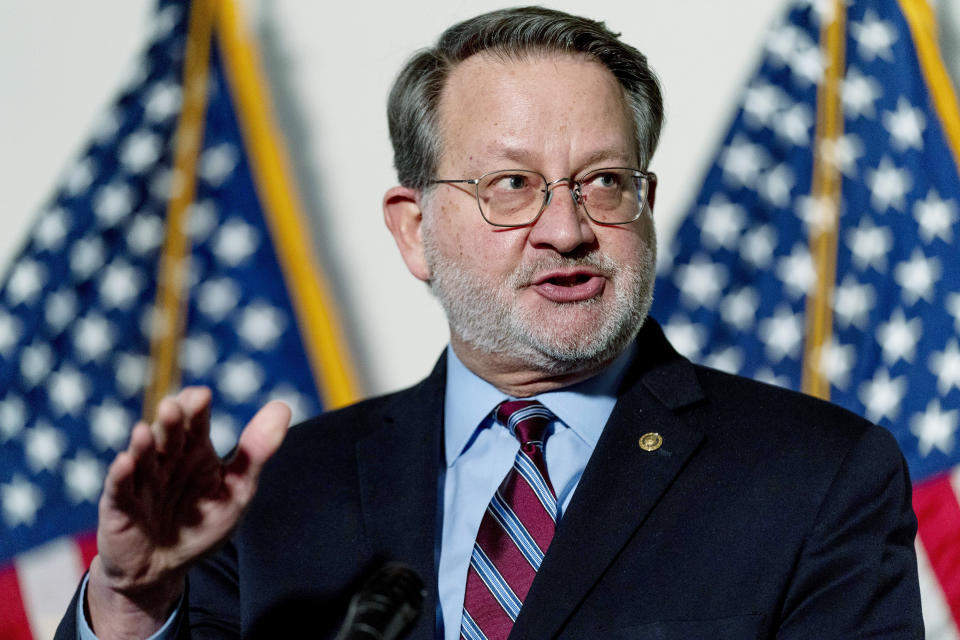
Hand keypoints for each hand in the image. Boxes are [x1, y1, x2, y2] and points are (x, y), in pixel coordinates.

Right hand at [86, 387, 290, 638]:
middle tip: (173, 407)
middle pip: (169, 435)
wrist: (163, 570)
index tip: (202, 396)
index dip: (196, 409)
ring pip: (142, 457)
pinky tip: (125, 463)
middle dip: (171, 422)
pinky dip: (120, 475)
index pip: (196, 423)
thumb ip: (256, 452)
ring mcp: (141, 481)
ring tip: (145, 431)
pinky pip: (118, 488)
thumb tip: (282, 406)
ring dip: (143, 444)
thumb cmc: (201, 525)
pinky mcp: (119, 506)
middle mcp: (166, 460)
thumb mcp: (236, 490)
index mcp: (195, 452)